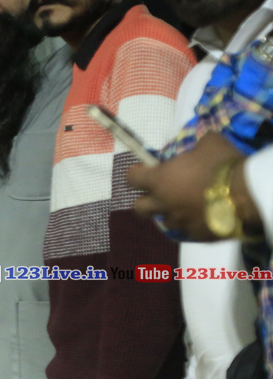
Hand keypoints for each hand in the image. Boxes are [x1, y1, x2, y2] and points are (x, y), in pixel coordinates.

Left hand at [128, 132, 246, 239]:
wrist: (246, 194)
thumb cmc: (222, 164)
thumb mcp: (209, 143)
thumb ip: (195, 147)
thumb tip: (197, 148)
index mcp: (160, 180)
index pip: (131, 178)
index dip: (136, 174)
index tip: (145, 170)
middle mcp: (163, 204)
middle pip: (139, 208)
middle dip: (146, 201)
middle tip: (159, 194)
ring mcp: (179, 222)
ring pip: (164, 221)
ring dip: (171, 213)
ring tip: (186, 206)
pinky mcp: (196, 236)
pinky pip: (187, 231)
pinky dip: (191, 224)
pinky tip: (203, 216)